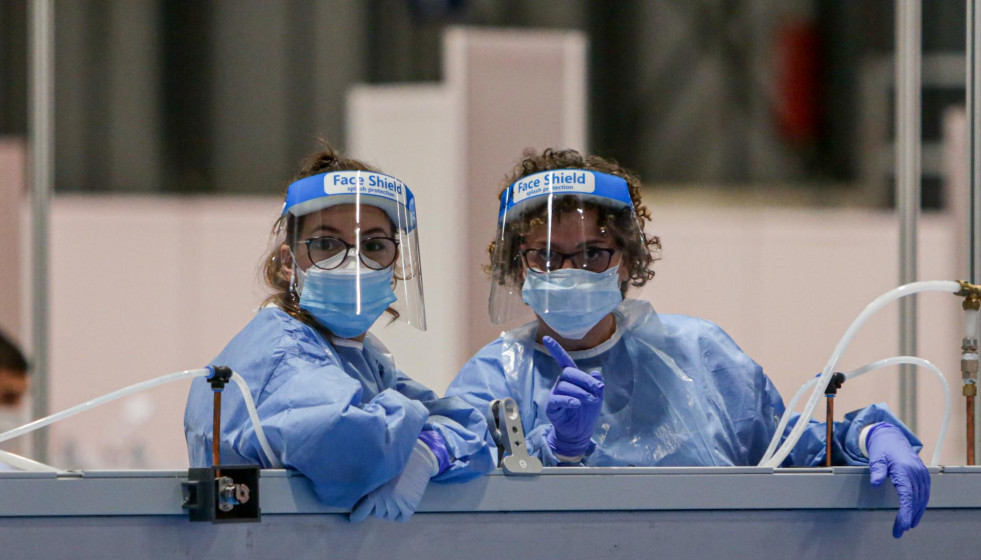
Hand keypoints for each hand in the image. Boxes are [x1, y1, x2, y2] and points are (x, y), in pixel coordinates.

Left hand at [349, 439, 437, 522]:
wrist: (420, 455)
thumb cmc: (396, 460)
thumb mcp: (379, 470)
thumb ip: (369, 483)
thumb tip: (357, 495)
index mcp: (373, 490)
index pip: (361, 512)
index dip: (357, 515)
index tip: (354, 517)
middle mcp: (384, 500)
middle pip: (376, 513)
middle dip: (377, 507)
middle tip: (382, 494)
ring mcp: (397, 504)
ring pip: (388, 516)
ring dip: (388, 509)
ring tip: (393, 495)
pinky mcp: (410, 506)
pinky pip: (400, 518)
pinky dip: (400, 513)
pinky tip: (401, 503)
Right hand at [542, 336, 603, 459]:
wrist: (579, 432)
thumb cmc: (586, 412)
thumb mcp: (597, 397)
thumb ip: (597, 385)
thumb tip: (597, 373)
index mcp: (571, 378)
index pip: (564, 361)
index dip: (556, 350)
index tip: (547, 338)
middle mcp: (561, 383)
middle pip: (569, 373)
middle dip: (585, 380)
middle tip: (597, 390)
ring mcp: (555, 394)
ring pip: (566, 386)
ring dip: (582, 392)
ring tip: (591, 401)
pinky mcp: (552, 406)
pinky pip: (559, 399)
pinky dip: (569, 400)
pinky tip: (576, 404)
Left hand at [866, 423, 929, 537]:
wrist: (891, 436)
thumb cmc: (881, 448)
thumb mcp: (875, 458)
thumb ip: (877, 471)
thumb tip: (875, 484)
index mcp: (904, 470)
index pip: (907, 496)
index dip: (906, 512)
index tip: (903, 525)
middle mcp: (916, 473)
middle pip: (915, 500)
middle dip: (908, 517)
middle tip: (899, 531)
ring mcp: (921, 473)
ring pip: (922, 498)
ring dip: (916, 513)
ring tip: (907, 526)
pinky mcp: (923, 474)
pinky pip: (924, 493)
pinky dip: (920, 504)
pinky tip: (914, 513)